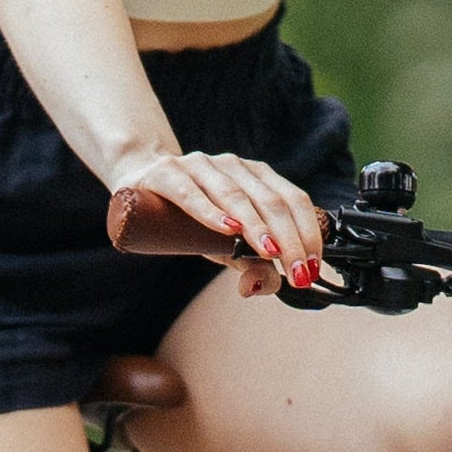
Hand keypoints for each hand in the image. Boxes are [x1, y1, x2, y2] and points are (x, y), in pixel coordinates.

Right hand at [103, 147, 329, 294]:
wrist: (139, 184)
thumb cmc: (189, 217)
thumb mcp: (225, 245)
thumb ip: (250, 264)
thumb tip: (262, 286)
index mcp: (257, 176)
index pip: (294, 200)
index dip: (308, 234)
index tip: (311, 268)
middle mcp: (234, 165)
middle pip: (271, 200)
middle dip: (289, 240)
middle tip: (297, 272)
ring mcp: (200, 166)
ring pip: (236, 195)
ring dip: (256, 226)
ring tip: (271, 252)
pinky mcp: (168, 174)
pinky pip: (191, 193)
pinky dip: (211, 212)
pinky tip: (227, 228)